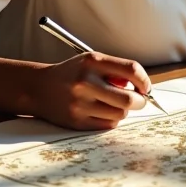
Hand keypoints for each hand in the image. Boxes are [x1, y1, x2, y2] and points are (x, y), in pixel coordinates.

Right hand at [31, 52, 151, 129]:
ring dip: (123, 110)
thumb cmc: (72, 73)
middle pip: (128, 99)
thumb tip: (142, 87)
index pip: (131, 69)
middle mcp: (86, 82)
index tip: (146, 87)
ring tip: (114, 103)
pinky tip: (102, 111)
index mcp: (93, 62)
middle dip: (141, 101)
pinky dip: (111, 119)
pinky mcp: (77, 122)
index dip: (144, 80)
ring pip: (120, 114)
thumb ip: (116, 70)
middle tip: (140, 100)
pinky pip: (108, 125)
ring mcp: (80, 104)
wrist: (39, 88)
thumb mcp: (92, 61)